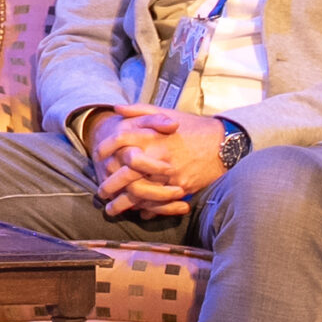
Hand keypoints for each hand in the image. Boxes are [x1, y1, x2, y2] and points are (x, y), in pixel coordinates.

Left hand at [88, 104, 227, 218]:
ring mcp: (170, 174)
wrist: (223, 142)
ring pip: (140, 193)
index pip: (120, 141)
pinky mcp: (182, 187)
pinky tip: (137, 211)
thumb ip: (139, 111)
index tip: (97, 157)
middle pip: (125, 174)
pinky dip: (147, 209)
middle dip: (109, 185)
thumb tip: (116, 109)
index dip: (104, 149)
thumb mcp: (166, 113)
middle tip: (100, 192)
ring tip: (112, 209)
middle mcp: (159, 155)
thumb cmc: (192, 127)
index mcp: (153, 135)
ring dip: (123, 204)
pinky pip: (160, 202)